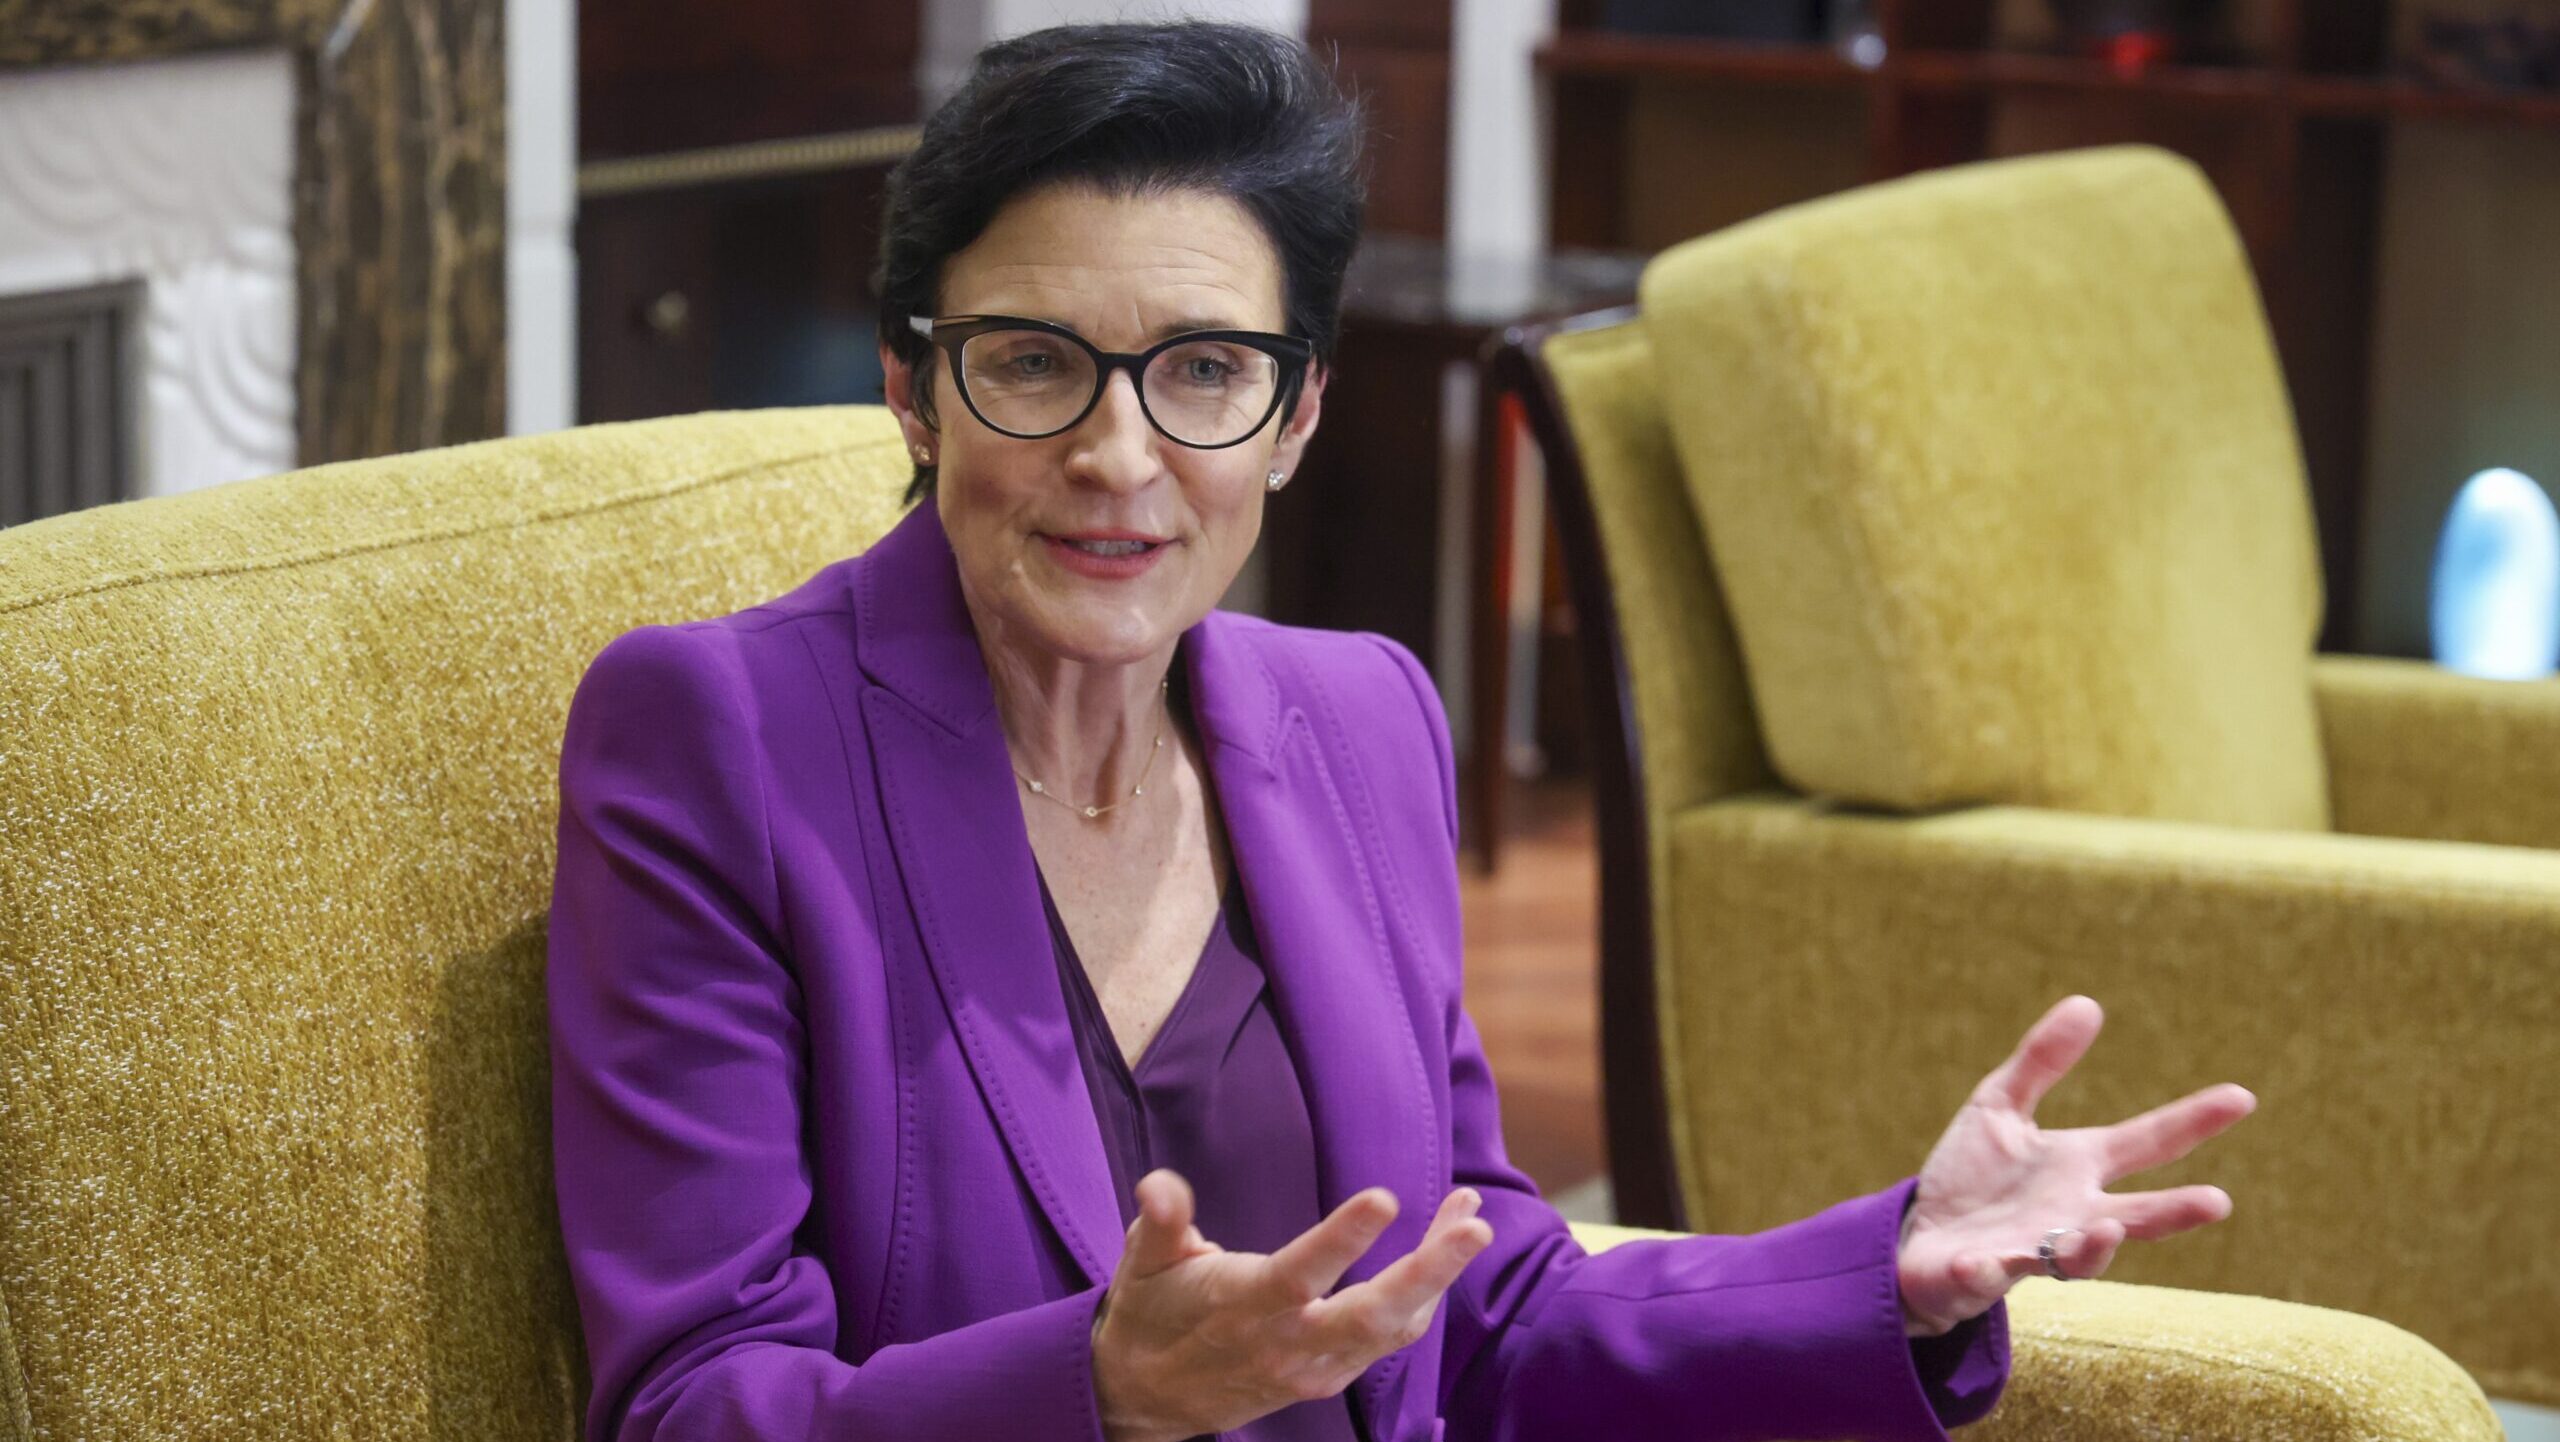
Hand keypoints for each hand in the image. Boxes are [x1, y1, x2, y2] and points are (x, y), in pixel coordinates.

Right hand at [1090, 1168, 1492, 1441]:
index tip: (1385, 1198)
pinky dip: (1422, 1299)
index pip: (1300, 1273)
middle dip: (1429, 1272)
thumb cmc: (1149, 1312)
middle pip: (1370, 1315)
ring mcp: (1312, 1366)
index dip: (1343, 1238)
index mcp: (1242, 1305)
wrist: (1145, 1398)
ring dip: (1437, 1277)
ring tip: (1469, 1218)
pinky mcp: (1326, 1378)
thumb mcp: (1141, 1262)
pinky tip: (1441, 1254)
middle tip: (1474, 1228)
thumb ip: (1160, 1222)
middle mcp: (1286, 1342)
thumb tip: (1159, 1185)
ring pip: (1391, 1330)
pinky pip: (1387, 1341)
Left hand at [1896, 995, 2255, 1336]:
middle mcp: (2072, 1214)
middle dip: (2175, 1210)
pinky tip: (1980, 1262)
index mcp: (2079, 1166)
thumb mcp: (2000, 1106)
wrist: (1922, 1238)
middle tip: (2218, 1201)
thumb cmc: (1972, 1176)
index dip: (2194, 1120)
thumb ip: (2040, 1061)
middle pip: (2135, 1215)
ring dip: (2094, 1248)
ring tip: (2105, 1230)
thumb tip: (2088, 1003)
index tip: (2242, 1096)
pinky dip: (1986, 1269)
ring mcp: (2034, 1248)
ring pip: (2077, 1260)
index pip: (2149, 1142)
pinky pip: (1990, 1274)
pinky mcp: (1985, 1272)